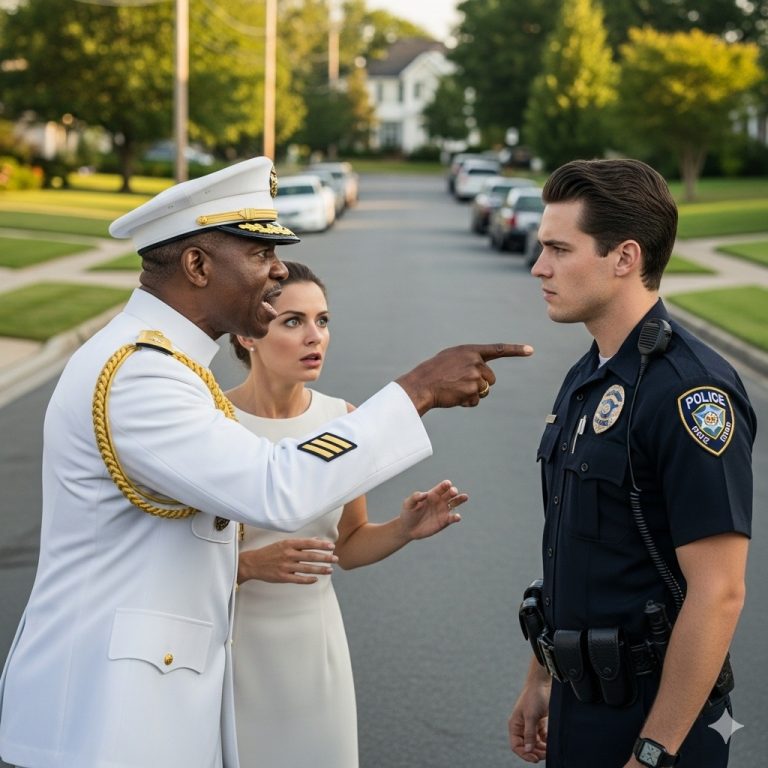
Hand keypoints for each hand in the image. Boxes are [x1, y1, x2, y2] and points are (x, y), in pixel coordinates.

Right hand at [237, 538, 336, 584]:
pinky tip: (316, 579)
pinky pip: (298, 579)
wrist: (253, 563)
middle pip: (311, 556)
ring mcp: (285, 566)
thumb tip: (316, 539)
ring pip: (307, 568)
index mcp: (289, 544)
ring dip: (320, 569)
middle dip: (325, 557)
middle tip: (336, 559)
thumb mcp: (283, 543)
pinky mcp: (282, 577)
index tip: (332, 546)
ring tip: (330, 570)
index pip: (309, 543)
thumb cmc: (270, 552)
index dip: (321, 545)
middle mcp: (288, 554)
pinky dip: (308, 580)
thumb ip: (300, 542)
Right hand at [395, 343, 533, 413]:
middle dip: (480, 384)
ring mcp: (474, 375)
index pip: (497, 349)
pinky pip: (476, 400)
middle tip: (460, 384)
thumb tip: (481, 375)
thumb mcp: (451, 358)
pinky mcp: (472, 390)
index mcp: (470, 351)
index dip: (515, 350)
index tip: (531, 350)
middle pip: (491, 378)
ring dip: (473, 394)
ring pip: (484, 390)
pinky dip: (466, 402)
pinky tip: (454, 396)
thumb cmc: (433, 372)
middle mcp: (475, 361)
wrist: (421, 384)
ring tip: (454, 389)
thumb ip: (468, 360)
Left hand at [399, 479, 467, 539]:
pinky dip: (456, 517)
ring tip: (465, 497)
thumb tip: (425, 494)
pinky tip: (457, 517)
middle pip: (450, 493)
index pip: (441, 487)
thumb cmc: (408, 513)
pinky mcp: (444, 521)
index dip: (445, 484)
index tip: (447, 484)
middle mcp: (440, 501)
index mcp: (432, 494)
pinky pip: (452, 518)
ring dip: (460, 499)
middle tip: (453, 491)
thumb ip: (415, 497)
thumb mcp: (408, 504)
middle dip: (453, 491)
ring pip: (455, 503)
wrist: (408, 528)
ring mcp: (443, 511)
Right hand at [508, 673, 550, 762]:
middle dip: (535, 752)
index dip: (524, 754)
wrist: (544, 684)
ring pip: (535, 744)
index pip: (516, 745)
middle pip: (527, 747)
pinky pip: (542, 738)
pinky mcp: (540, 724)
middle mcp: (522, 727)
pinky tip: (551, 741)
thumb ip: (529, 733)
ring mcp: (532, 726)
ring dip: (542, 749)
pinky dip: (546, 742)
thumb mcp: (530, 716)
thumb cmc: (533, 697)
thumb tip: (528, 750)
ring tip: (549, 749)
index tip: (535, 758)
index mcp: (515, 725)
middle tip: (545, 754)